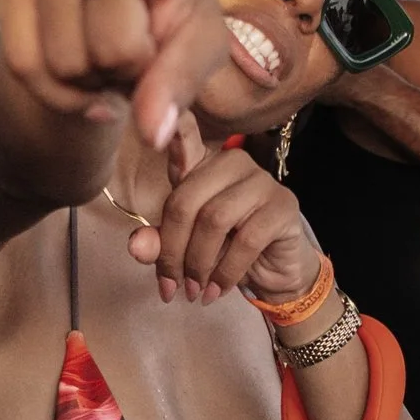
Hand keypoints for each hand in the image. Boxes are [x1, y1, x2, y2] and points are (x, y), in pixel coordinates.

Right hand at [0, 0, 227, 155]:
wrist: (104, 12)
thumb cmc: (164, 19)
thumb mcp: (193, 50)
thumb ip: (180, 82)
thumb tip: (152, 131)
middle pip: (113, 45)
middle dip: (125, 70)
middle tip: (133, 51)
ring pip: (65, 62)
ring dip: (90, 80)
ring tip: (103, 52)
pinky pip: (23, 63)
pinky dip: (55, 92)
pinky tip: (76, 73)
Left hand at [125, 128, 324, 307]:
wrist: (275, 273)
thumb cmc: (226, 251)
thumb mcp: (185, 248)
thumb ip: (159, 242)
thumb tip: (136, 246)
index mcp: (203, 163)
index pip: (185, 136)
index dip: (171, 128)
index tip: (152, 128)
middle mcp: (232, 162)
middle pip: (186, 201)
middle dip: (173, 252)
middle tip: (172, 287)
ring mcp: (262, 180)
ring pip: (214, 220)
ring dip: (198, 265)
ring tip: (194, 291)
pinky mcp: (283, 206)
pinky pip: (246, 240)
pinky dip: (226, 272)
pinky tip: (217, 290)